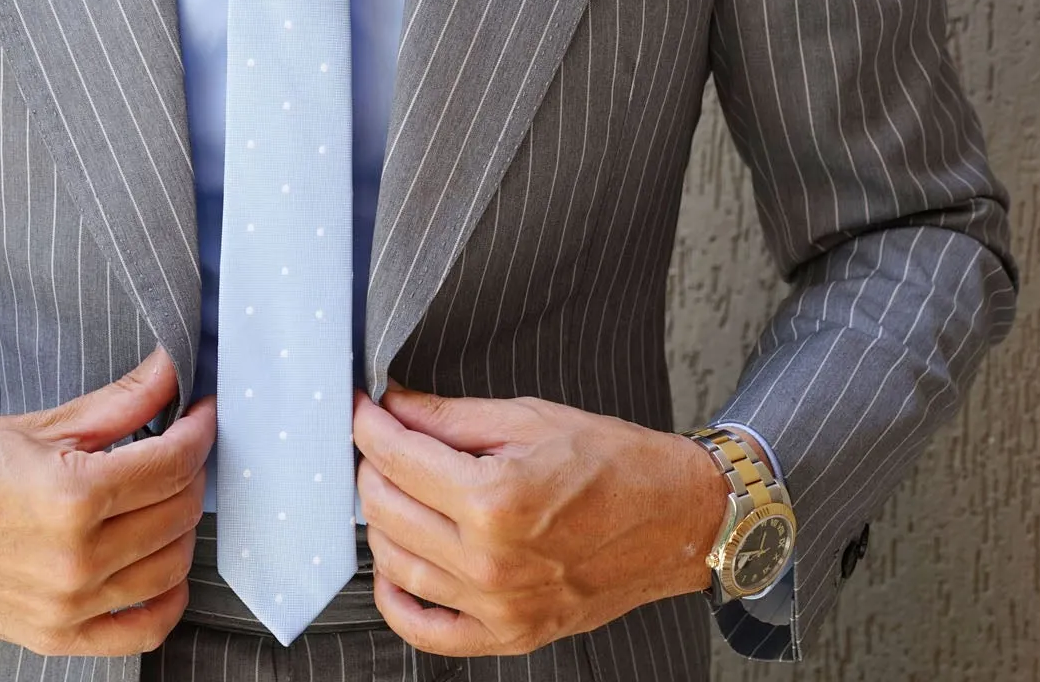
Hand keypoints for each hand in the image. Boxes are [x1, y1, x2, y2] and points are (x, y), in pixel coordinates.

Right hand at [0, 344, 212, 655]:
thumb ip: (118, 402)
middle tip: (179, 445)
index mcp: (70, 497)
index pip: (172, 463)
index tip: (202, 413)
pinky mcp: (57, 636)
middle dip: (191, 471)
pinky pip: (145, 629)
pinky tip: (163, 563)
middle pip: (178, 512)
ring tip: (164, 495)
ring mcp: (67, 605)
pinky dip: (168, 597)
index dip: (199, 429)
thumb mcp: (40, 425)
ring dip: (182, 525)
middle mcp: (74, 559)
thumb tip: (170, 372)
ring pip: (172, 566)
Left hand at [350, 380, 728, 655]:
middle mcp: (490, 559)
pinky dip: (395, 600)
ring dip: (379, 521)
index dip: (367, 424)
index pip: (395, 457)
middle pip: (385, 508)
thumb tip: (394, 406)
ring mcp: (498, 605)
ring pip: (394, 563)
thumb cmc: (615, 464)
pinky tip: (393, 569)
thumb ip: (450, 417)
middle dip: (371, 466)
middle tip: (381, 442)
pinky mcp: (509, 634)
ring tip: (394, 490)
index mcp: (495, 498)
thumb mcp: (529, 419)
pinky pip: (426, 631)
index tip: (361, 408)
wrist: (677, 519)